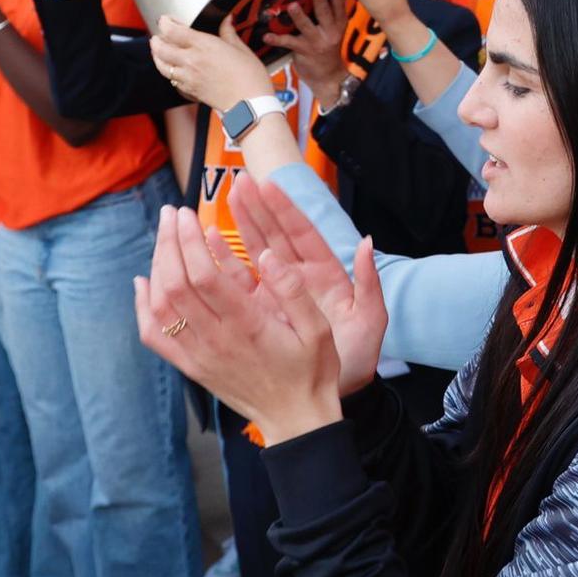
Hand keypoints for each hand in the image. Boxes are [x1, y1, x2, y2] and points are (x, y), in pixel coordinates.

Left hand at [137, 205, 343, 442]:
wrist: (296, 420)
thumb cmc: (311, 371)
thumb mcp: (318, 328)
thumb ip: (293, 289)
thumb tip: (268, 254)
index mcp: (246, 326)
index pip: (202, 277)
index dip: (189, 241)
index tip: (188, 215)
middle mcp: (215, 340)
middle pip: (175, 284)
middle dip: (169, 243)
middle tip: (171, 214)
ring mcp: (198, 356)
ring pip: (161, 306)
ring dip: (156, 266)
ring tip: (163, 237)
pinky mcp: (191, 367)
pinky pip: (154, 336)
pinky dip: (142, 307)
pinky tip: (143, 283)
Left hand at [152, 14, 274, 111]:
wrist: (250, 104)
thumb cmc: (250, 77)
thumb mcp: (241, 49)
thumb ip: (229, 33)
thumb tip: (227, 21)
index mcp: (203, 45)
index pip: (172, 30)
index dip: (164, 23)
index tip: (165, 20)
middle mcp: (191, 61)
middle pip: (160, 48)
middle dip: (156, 40)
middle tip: (158, 36)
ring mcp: (188, 78)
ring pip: (162, 66)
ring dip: (157, 57)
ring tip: (159, 52)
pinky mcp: (190, 91)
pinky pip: (172, 82)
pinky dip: (169, 75)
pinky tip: (173, 72)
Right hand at [228, 173, 385, 396]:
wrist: (335, 394)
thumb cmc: (358, 359)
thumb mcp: (370, 322)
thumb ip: (369, 284)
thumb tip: (366, 242)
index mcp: (326, 275)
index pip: (302, 233)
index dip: (286, 209)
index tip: (269, 184)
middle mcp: (299, 278)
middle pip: (274, 235)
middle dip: (257, 208)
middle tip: (238, 182)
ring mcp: (277, 292)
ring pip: (255, 251)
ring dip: (239, 225)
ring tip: (224, 199)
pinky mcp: (259, 310)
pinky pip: (238, 280)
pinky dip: (223, 261)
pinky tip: (206, 243)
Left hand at [263, 0, 350, 99]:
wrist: (328, 77)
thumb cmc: (327, 50)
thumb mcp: (333, 31)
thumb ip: (327, 15)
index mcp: (337, 25)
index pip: (339, 7)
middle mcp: (329, 33)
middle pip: (325, 14)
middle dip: (320, 0)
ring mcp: (316, 42)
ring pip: (307, 27)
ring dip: (299, 16)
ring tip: (293, 6)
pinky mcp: (304, 51)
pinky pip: (288, 43)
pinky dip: (277, 39)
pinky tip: (267, 37)